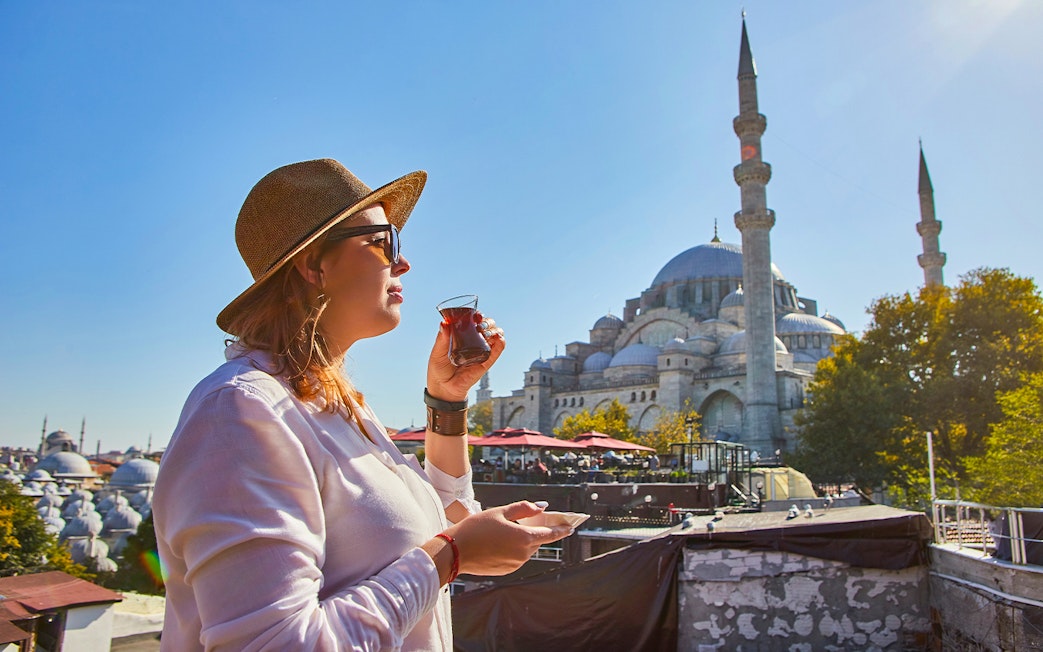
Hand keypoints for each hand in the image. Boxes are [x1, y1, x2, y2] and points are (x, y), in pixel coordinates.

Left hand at [426, 310, 504, 402]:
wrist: (443, 388)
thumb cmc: (439, 369)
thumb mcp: (437, 352)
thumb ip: (442, 338)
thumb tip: (444, 323)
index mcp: (462, 337)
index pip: (474, 322)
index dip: (477, 316)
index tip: (476, 314)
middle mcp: (474, 343)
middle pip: (487, 327)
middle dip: (487, 322)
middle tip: (479, 323)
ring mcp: (481, 352)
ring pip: (495, 336)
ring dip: (494, 329)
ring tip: (485, 331)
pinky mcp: (486, 363)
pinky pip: (496, 351)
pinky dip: (500, 343)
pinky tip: (498, 338)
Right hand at [444, 501, 572, 575]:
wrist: (455, 551)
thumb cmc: (476, 528)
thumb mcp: (500, 512)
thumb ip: (524, 509)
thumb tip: (541, 507)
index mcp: (524, 538)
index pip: (550, 534)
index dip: (562, 530)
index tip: (571, 527)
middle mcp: (523, 554)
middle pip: (537, 541)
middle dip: (536, 531)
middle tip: (527, 521)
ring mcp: (515, 565)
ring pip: (526, 550)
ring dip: (522, 540)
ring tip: (503, 530)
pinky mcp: (506, 571)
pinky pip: (515, 558)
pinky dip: (512, 549)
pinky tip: (497, 542)